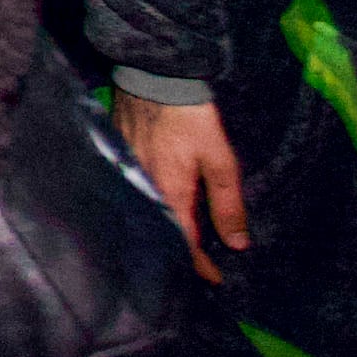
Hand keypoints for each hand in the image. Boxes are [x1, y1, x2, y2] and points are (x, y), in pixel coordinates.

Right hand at [113, 93, 247, 281]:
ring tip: (181, 240)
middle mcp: (143, 189)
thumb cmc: (191, 119)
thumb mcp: (219, 160)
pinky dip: (150, 208)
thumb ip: (227, 203)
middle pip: (160, 232)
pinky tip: (158, 207)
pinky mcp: (120, 158)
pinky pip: (135, 194)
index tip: (215, 279)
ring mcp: (128, 174)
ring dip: (164, 230)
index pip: (183, 242)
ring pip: (146, 213)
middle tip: (199, 265)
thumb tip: (236, 243)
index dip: (199, 265)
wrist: (153, 78)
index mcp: (169, 194)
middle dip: (180, 251)